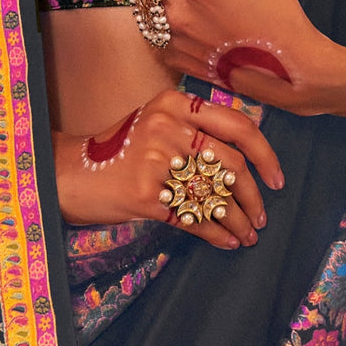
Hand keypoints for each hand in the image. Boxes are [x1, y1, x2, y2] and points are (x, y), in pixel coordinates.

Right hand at [54, 87, 283, 250]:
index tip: (276, 179)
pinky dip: (216, 233)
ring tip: (246, 234)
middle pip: (232, 164)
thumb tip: (246, 159)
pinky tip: (226, 241)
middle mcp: (169, 125)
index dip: (265, 154)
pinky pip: (193, 218)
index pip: (239, 124)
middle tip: (260, 216)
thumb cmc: (118, 151)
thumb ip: (195, 128)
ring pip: (216, 194)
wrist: (69, 173)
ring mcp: (157, 159)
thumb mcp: (155, 122)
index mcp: (176, 103)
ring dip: (238, 220)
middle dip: (254, 196)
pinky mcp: (146, 194)